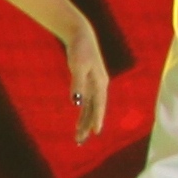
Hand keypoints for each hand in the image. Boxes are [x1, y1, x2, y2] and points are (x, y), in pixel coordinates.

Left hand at [59, 18, 113, 143]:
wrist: (80, 35)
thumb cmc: (80, 50)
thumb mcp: (78, 66)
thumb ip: (77, 84)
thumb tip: (76, 103)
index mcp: (100, 83)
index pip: (99, 105)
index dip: (97, 119)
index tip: (95, 133)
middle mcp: (99, 86)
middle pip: (95, 110)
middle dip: (88, 126)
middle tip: (80, 142)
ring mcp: (94, 85)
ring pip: (90, 108)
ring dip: (85, 122)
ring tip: (79, 137)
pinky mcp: (87, 83)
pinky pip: (86, 103)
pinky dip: (83, 113)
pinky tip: (79, 121)